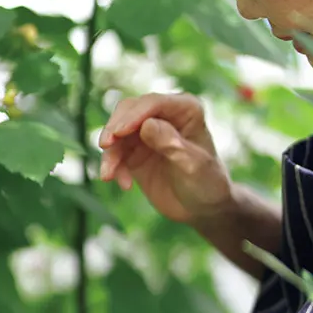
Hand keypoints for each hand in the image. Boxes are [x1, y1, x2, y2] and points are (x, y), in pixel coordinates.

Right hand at [99, 93, 232, 224]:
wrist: (203, 208)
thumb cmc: (207, 183)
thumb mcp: (193, 166)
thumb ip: (172, 145)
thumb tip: (147, 124)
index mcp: (186, 109)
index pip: (154, 103)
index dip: (134, 115)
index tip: (118, 132)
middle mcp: (163, 115)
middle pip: (129, 111)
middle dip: (114, 127)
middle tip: (105, 145)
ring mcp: (146, 132)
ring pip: (117, 133)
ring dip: (110, 153)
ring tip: (108, 175)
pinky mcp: (134, 151)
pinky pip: (115, 153)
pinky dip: (114, 167)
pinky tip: (124, 185)